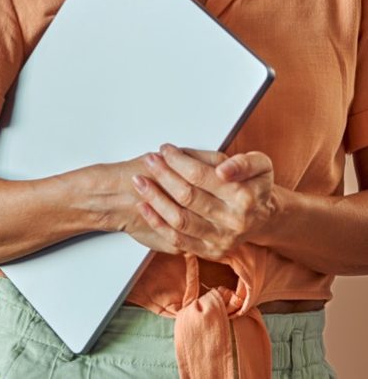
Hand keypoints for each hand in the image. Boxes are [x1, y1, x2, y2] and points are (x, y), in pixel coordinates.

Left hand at [128, 144, 275, 260]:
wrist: (262, 218)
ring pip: (180, 219)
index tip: (165, 149)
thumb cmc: (254, 185)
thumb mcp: (260, 165)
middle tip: (149, 160)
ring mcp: (220, 239)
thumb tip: (223, 170)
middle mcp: (233, 221)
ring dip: (155, 199)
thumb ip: (244, 162)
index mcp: (244, 197)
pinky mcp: (209, 251)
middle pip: (187, 196)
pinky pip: (177, 240)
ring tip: (139, 181)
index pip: (201, 175)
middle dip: (163, 175)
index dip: (179, 161)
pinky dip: (157, 222)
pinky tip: (144, 206)